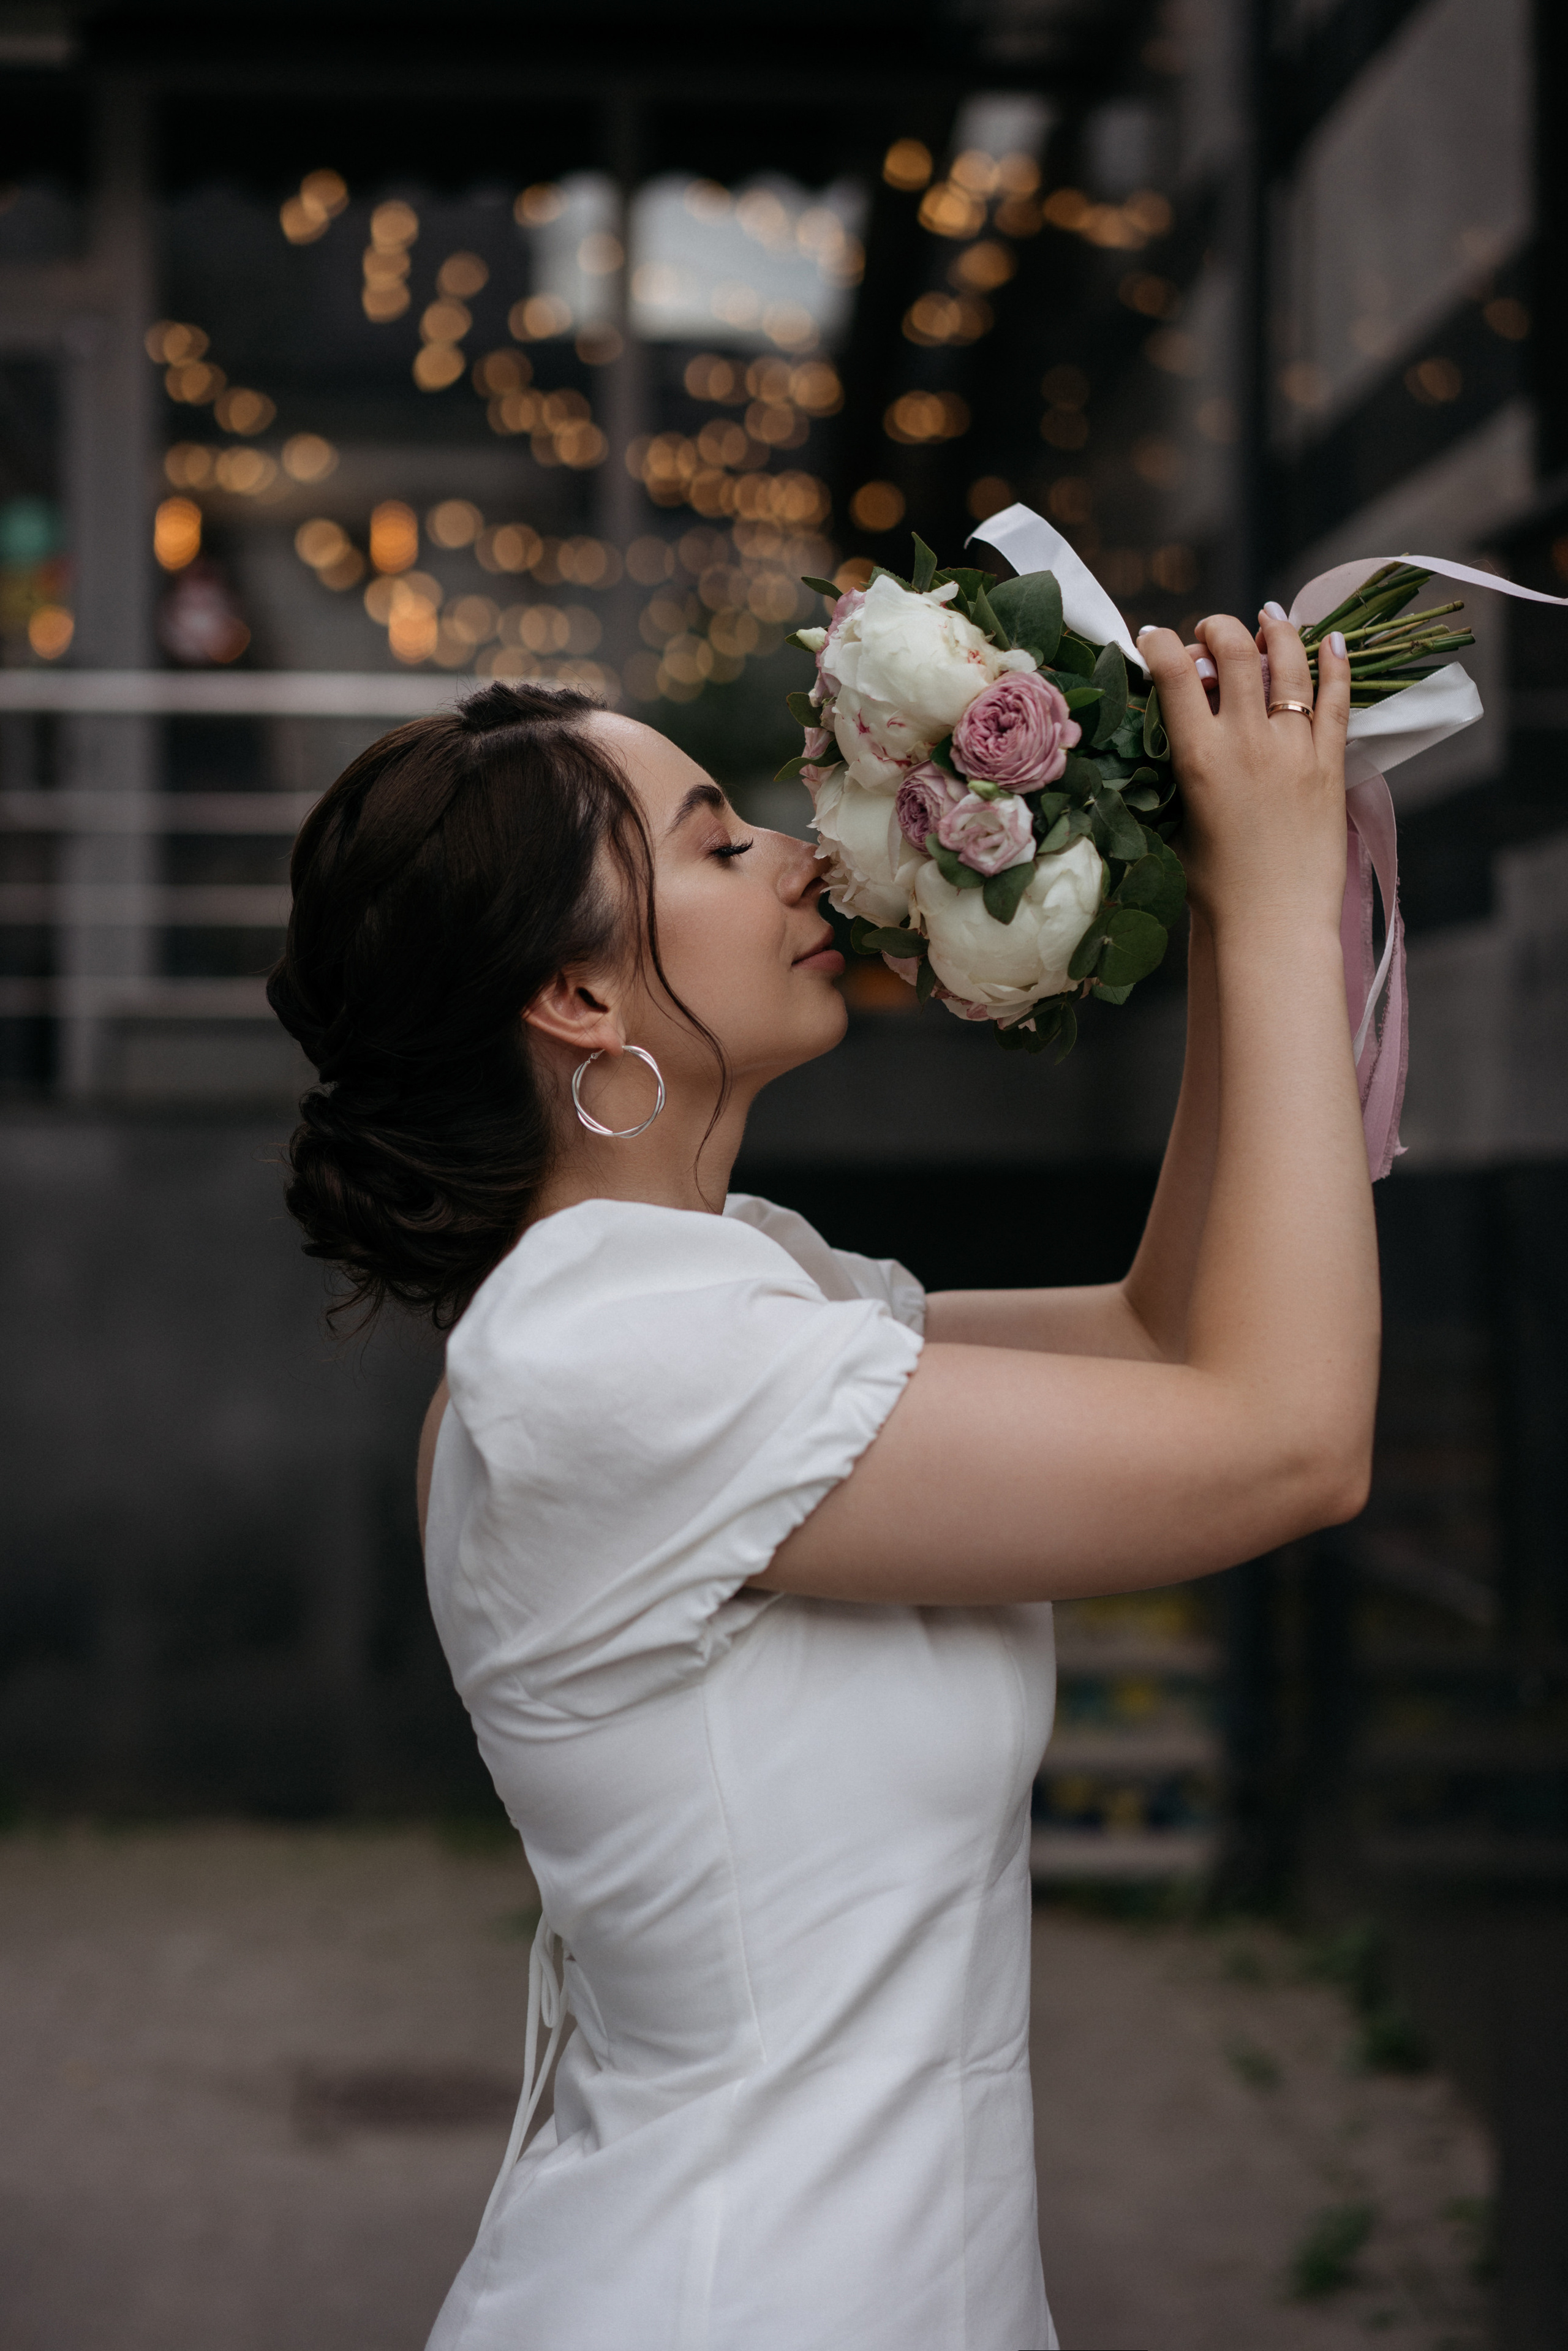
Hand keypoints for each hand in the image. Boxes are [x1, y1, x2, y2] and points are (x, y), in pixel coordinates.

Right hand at [1139, 611, 1349, 936]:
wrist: (1275, 922)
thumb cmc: (1215, 889)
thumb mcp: (1174, 828)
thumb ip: (1170, 781)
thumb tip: (1165, 745)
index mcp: (1199, 757)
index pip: (1173, 672)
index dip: (1158, 642)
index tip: (1153, 638)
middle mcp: (1247, 741)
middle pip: (1234, 651)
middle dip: (1218, 628)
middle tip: (1212, 632)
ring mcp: (1295, 748)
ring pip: (1290, 663)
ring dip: (1276, 631)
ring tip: (1269, 619)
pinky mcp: (1330, 763)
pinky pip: (1337, 698)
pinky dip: (1336, 663)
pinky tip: (1334, 641)